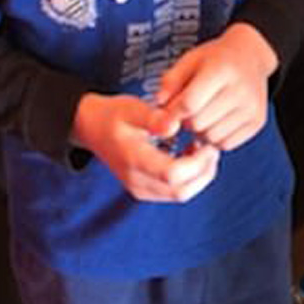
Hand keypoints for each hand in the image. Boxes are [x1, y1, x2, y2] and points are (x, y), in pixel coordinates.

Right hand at [72, 93, 219, 201]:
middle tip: (211, 146)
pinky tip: (190, 154)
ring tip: (202, 149)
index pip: (172, 174)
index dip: (197, 162)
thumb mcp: (131, 108)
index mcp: (133, 159)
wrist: (92, 128)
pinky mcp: (144, 190)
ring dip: (199, 176)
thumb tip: (174, 126)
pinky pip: (173, 192)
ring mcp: (139, 188)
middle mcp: (136, 180)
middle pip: (181, 191)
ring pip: (180, 195)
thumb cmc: (113, 115)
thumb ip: (153, 117)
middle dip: (204, 171)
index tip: (207, 142)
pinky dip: (189, 178)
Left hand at [157, 23, 277, 150]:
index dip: (172, 111)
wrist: (251, 56)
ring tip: (202, 114)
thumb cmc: (216, 58)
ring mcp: (252, 108)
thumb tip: (160, 109)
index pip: (189, 103)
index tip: (167, 111)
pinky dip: (215, 138)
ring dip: (200, 131)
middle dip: (186, 120)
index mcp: (221, 69)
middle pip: (198, 123)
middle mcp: (241, 90)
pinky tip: (215, 121)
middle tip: (187, 109)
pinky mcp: (257, 122)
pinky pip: (226, 144)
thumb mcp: (190, 60)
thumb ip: (170, 82)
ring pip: (211, 137)